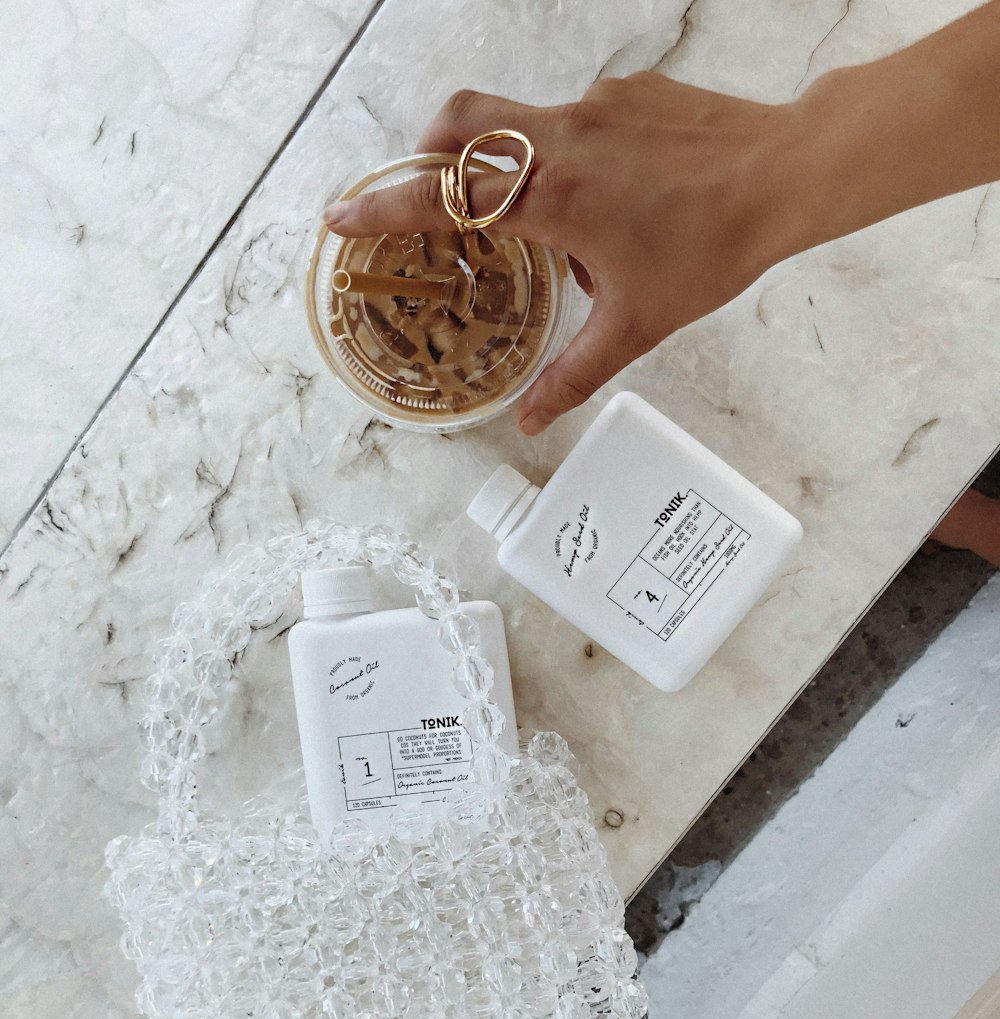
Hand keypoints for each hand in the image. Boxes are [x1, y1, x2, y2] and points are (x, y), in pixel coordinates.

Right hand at [324, 77, 802, 433]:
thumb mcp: (635, 324)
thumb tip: (531, 421)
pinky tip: (600, 194)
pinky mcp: (622, 92)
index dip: (381, 205)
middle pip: (454, 123)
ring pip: (506, 114)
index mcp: (552, 198)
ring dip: (490, 155)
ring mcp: (591, 106)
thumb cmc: (712, 248)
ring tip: (523, 212)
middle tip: (424, 200)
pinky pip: (564, 116)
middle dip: (423, 157)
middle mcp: (560, 139)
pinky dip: (554, 151)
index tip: (340, 216)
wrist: (783, 175)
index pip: (440, 194)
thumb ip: (573, 374)